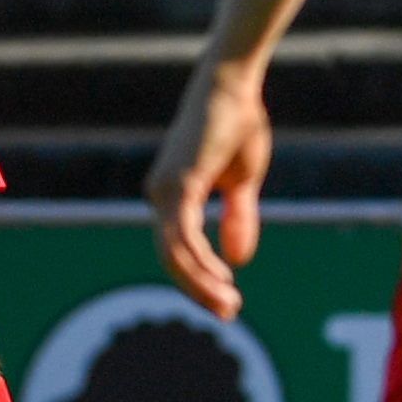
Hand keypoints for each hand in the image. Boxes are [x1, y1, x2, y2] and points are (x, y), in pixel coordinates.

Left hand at [144, 60, 270, 319]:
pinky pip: (182, 235)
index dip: (199, 279)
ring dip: (200, 283)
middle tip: (228, 313)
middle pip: (172, 258)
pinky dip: (200, 261)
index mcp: (172, 195)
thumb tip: (237, 261)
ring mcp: (164, 190)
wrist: (233, 88)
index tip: (227, 301)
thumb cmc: (236, 125)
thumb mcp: (241, 183)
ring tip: (228, 303)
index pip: (178, 250)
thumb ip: (237, 218)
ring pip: (174, 254)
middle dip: (199, 290)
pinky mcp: (177, 184)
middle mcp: (160, 194)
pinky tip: (222, 278)